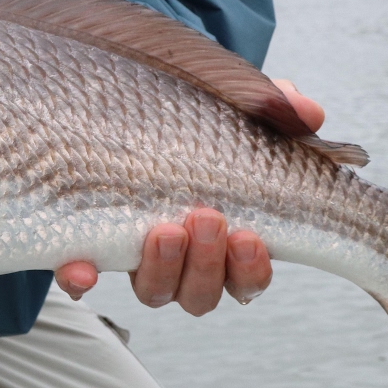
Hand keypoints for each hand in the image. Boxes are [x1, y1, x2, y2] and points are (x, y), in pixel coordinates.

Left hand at [54, 80, 323, 313]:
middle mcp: (181, 260)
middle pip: (200, 294)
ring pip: (153, 292)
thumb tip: (309, 113)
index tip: (250, 237)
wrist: (129, 93)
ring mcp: (134, 255)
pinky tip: (81, 268)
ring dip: (162, 268)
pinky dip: (80, 278)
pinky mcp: (87, 243)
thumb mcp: (234, 102)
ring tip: (165, 228)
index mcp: (224, 240)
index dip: (250, 270)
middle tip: (207, 218)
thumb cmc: (196, 112)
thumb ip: (274, 106)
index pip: (245, 278)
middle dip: (207, 265)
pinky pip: (79, 277)